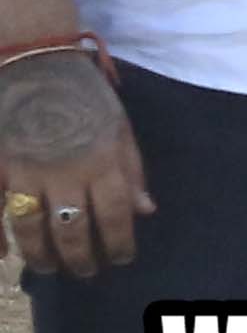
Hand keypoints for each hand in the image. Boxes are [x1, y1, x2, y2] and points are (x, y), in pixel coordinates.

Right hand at [0, 47, 155, 276]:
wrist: (32, 60)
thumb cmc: (82, 92)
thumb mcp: (119, 126)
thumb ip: (132, 170)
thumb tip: (146, 211)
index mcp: (101, 163)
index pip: (115, 217)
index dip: (119, 244)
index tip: (122, 259)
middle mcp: (64, 173)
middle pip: (73, 230)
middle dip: (81, 259)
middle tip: (85, 272)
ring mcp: (25, 172)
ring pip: (32, 227)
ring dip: (41, 255)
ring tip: (50, 269)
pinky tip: (3, 256)